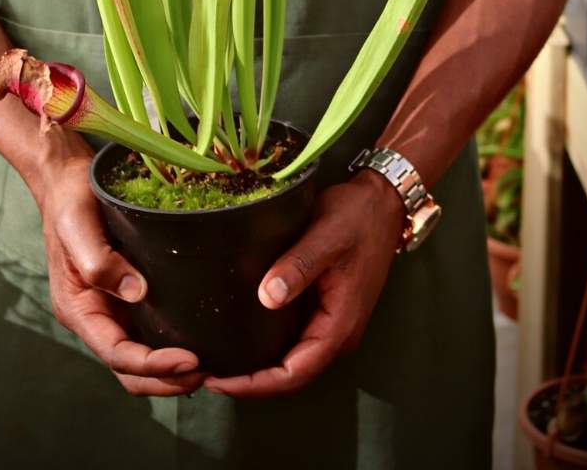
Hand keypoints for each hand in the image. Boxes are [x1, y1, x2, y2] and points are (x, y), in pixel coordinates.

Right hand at [36, 153, 206, 396]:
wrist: (68, 180)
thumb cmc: (70, 201)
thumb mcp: (77, 226)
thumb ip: (99, 262)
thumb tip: (136, 292)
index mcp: (79, 309)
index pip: (117, 354)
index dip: (153, 365)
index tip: (190, 360)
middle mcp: (96, 316)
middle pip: (129, 369)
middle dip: (166, 379)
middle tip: (206, 373)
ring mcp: (112, 308)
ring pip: (141, 355)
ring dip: (170, 369)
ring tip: (209, 366)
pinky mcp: (128, 294)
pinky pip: (149, 330)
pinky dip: (171, 343)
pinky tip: (199, 338)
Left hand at [204, 172, 404, 397]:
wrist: (381, 202)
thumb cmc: (357, 217)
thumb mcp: (326, 235)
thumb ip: (298, 266)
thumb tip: (267, 297)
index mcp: (340, 324)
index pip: (294, 373)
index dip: (255, 384)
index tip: (218, 381)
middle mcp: (337, 332)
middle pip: (290, 375)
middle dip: (250, 381)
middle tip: (206, 375)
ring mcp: (331, 322)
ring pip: (290, 359)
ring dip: (256, 366)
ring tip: (216, 361)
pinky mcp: (323, 308)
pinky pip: (293, 338)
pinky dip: (266, 345)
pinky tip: (240, 334)